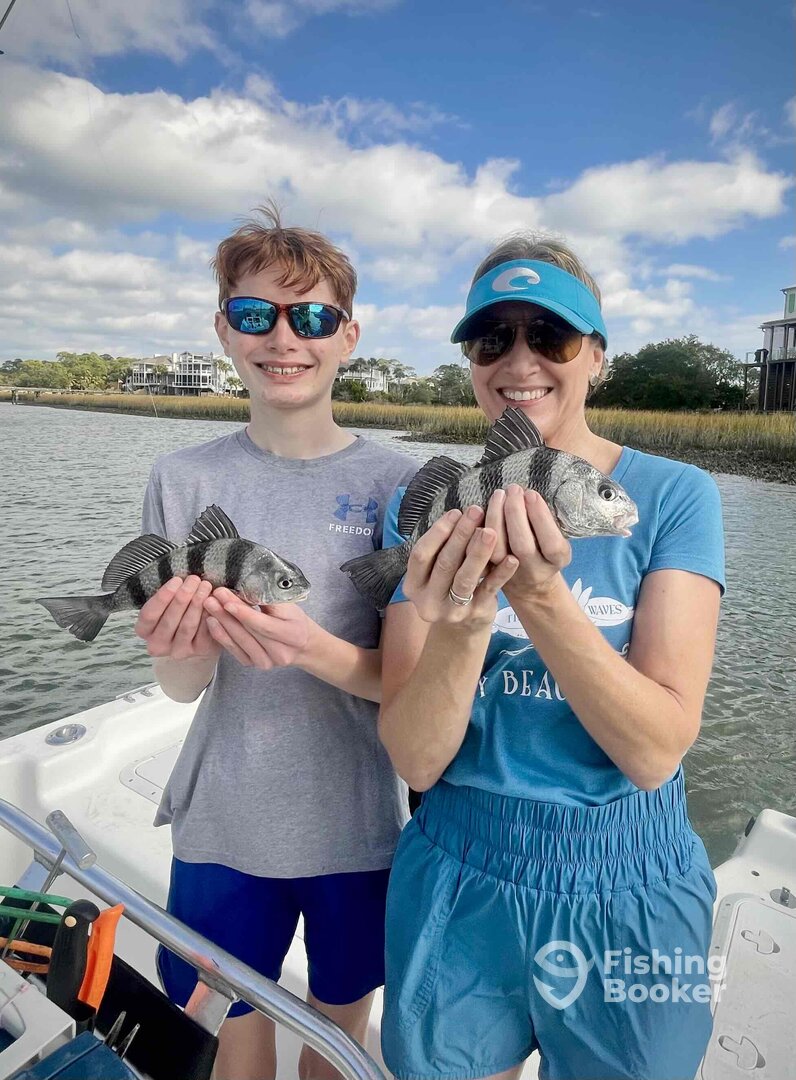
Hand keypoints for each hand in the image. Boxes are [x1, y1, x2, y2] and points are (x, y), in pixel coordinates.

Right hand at [134, 576, 221, 661]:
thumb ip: (169, 595)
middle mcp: (158, 645)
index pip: (149, 615)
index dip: (163, 597)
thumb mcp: (167, 602)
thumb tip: (181, 581)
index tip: (176, 580)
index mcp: (145, 630)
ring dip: (197, 604)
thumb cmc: (178, 609)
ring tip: (205, 586)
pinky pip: (204, 633)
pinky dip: (209, 616)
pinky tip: (214, 602)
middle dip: (182, 597)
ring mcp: (178, 651)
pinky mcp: (199, 651)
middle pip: (169, 621)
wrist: (197, 632)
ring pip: (187, 626)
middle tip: (194, 580)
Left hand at [201, 587, 312, 669]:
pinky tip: (211, 622)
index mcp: (293, 635)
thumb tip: (241, 588)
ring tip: (209, 606)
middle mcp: (280, 653)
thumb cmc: (293, 619)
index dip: (243, 612)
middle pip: (249, 633)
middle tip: (212, 597)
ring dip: (222, 623)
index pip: (264, 624)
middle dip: (228, 614)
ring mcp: (266, 662)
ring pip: (239, 642)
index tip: (226, 598)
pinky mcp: (254, 665)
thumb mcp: (288, 605)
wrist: (302, 644)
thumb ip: (267, 599)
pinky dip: (221, 636)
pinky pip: (234, 651)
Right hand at [403, 506, 517, 627]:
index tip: (455, 512)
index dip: (438, 532)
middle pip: (444, 563)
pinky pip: (489, 589)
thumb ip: (442, 550)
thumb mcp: (435, 574)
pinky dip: (501, 573)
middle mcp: (428, 601)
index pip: (420, 555)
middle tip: (476, 512)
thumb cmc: (448, 589)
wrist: (462, 629)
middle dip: (461, 534)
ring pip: (465, 577)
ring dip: (478, 551)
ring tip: (490, 530)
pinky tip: (511, 558)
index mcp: (413, 586)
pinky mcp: (476, 614)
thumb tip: (461, 516)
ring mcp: (452, 611)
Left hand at [486, 485, 570, 600]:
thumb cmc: (543, 547)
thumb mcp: (554, 536)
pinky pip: (482, 552)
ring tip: (499, 495)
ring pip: (498, 550)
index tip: (531, 494)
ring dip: (496, 518)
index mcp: (557, 560)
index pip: (551, 543)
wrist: (530, 581)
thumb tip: (524, 495)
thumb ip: (544, 520)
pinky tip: (481, 510)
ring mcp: (511, 575)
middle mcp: (534, 570)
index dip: (540, 518)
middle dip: (515, 514)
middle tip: (513, 490)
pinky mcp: (491, 573)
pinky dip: (480, 530)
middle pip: (522, 546)